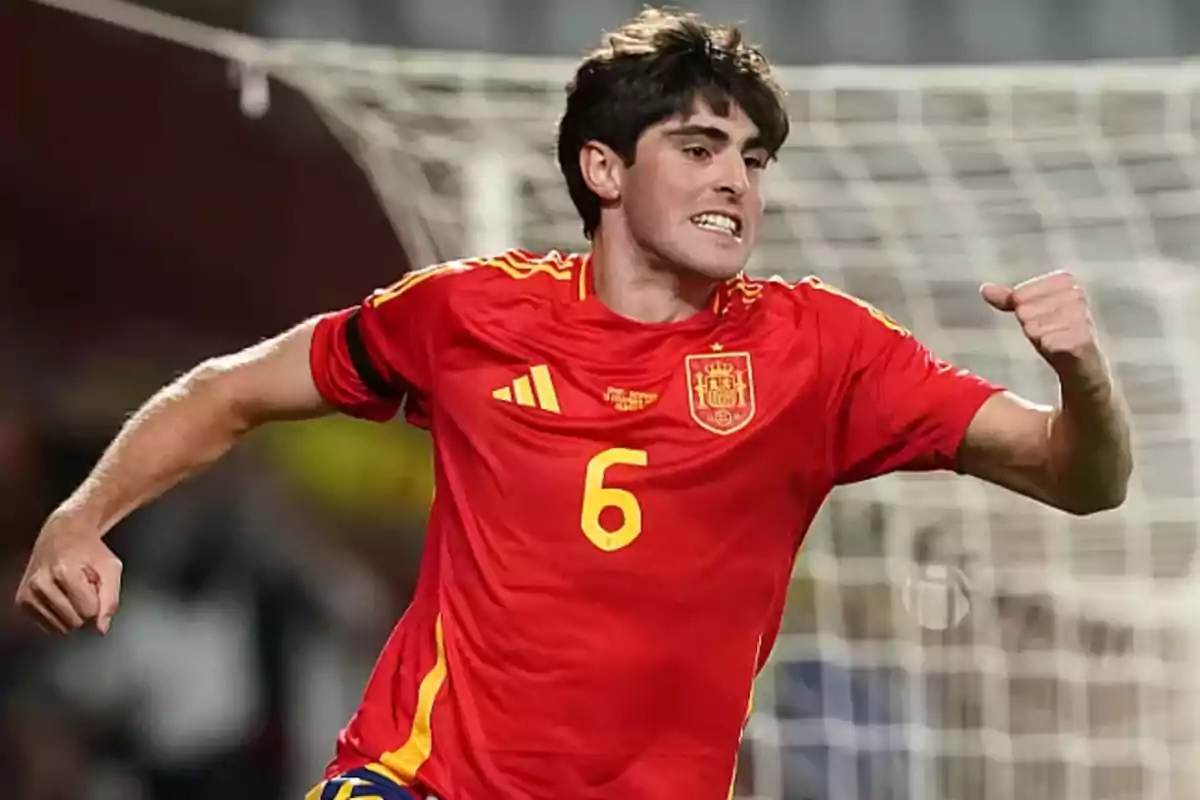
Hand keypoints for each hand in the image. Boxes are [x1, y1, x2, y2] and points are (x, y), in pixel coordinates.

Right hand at [14, 515, 121, 634]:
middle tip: (83, 586)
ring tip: (72, 589)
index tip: (94, 583)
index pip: (90, 611)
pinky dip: (59, 614)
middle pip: (75, 621)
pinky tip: (61, 595)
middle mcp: (40, 583)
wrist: (63, 534)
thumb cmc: (90, 550)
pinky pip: (49, 626)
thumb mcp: (111, 568)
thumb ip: (111, 600)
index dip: (98, 599)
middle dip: (85, 606)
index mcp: (63, 572)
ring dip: (72, 611)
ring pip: (61, 627)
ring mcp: (28, 593)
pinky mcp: (22, 601)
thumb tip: (101, 629)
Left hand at [981, 271, 1107, 392]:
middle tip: (1049, 333)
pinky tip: (1061, 350)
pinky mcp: (1085, 341)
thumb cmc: (1058, 335)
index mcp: (1065, 281)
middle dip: (1030, 327)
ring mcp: (1082, 316)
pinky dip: (1050, 349)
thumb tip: (984, 289)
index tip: (1042, 319)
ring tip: (1056, 341)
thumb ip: (1010, 300)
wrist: (1086, 370)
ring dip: (1040, 339)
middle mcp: (1077, 294)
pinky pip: (1050, 343)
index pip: (1020, 295)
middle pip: (1024, 311)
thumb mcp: (1032, 314)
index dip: (1024, 312)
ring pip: (1033, 328)